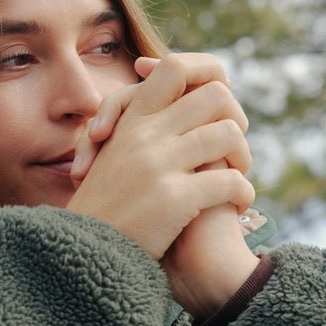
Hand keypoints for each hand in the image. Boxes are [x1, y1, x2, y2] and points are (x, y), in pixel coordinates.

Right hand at [66, 53, 253, 263]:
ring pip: (228, 133)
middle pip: (215, 95)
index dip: (204, 75)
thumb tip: (184, 111)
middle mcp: (144, 135)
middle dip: (234, 119)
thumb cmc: (103, 212)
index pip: (175, 68)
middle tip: (232, 149)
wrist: (82, 257)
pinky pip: (230, 180)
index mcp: (131, 122)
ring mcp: (158, 164)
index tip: (214, 108)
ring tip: (238, 178)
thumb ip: (142, 133)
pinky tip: (236, 207)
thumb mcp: (113, 159)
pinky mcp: (173, 198)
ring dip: (243, 157)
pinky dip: (242, 193)